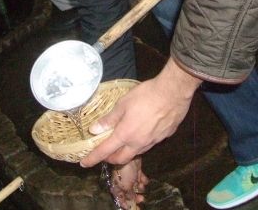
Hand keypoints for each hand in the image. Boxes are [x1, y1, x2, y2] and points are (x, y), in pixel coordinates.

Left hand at [80, 59, 201, 166]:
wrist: (173, 93)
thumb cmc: (146, 95)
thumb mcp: (123, 104)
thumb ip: (109, 119)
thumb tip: (94, 129)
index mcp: (126, 134)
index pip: (105, 151)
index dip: (93, 158)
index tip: (84, 164)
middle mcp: (139, 143)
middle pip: (121, 159)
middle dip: (110, 159)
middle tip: (105, 153)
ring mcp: (153, 142)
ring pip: (136, 153)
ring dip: (126, 151)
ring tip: (122, 143)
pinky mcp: (164, 137)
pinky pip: (149, 144)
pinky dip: (141, 142)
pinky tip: (142, 131)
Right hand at [107, 157, 148, 208]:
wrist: (129, 157)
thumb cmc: (124, 173)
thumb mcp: (126, 187)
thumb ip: (128, 196)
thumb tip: (130, 204)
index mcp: (117, 187)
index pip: (121, 200)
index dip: (127, 205)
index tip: (134, 209)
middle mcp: (122, 183)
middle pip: (130, 194)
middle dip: (136, 197)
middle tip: (142, 199)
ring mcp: (129, 177)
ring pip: (136, 186)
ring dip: (140, 188)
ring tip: (142, 186)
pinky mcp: (135, 171)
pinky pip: (140, 178)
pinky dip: (143, 180)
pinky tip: (145, 181)